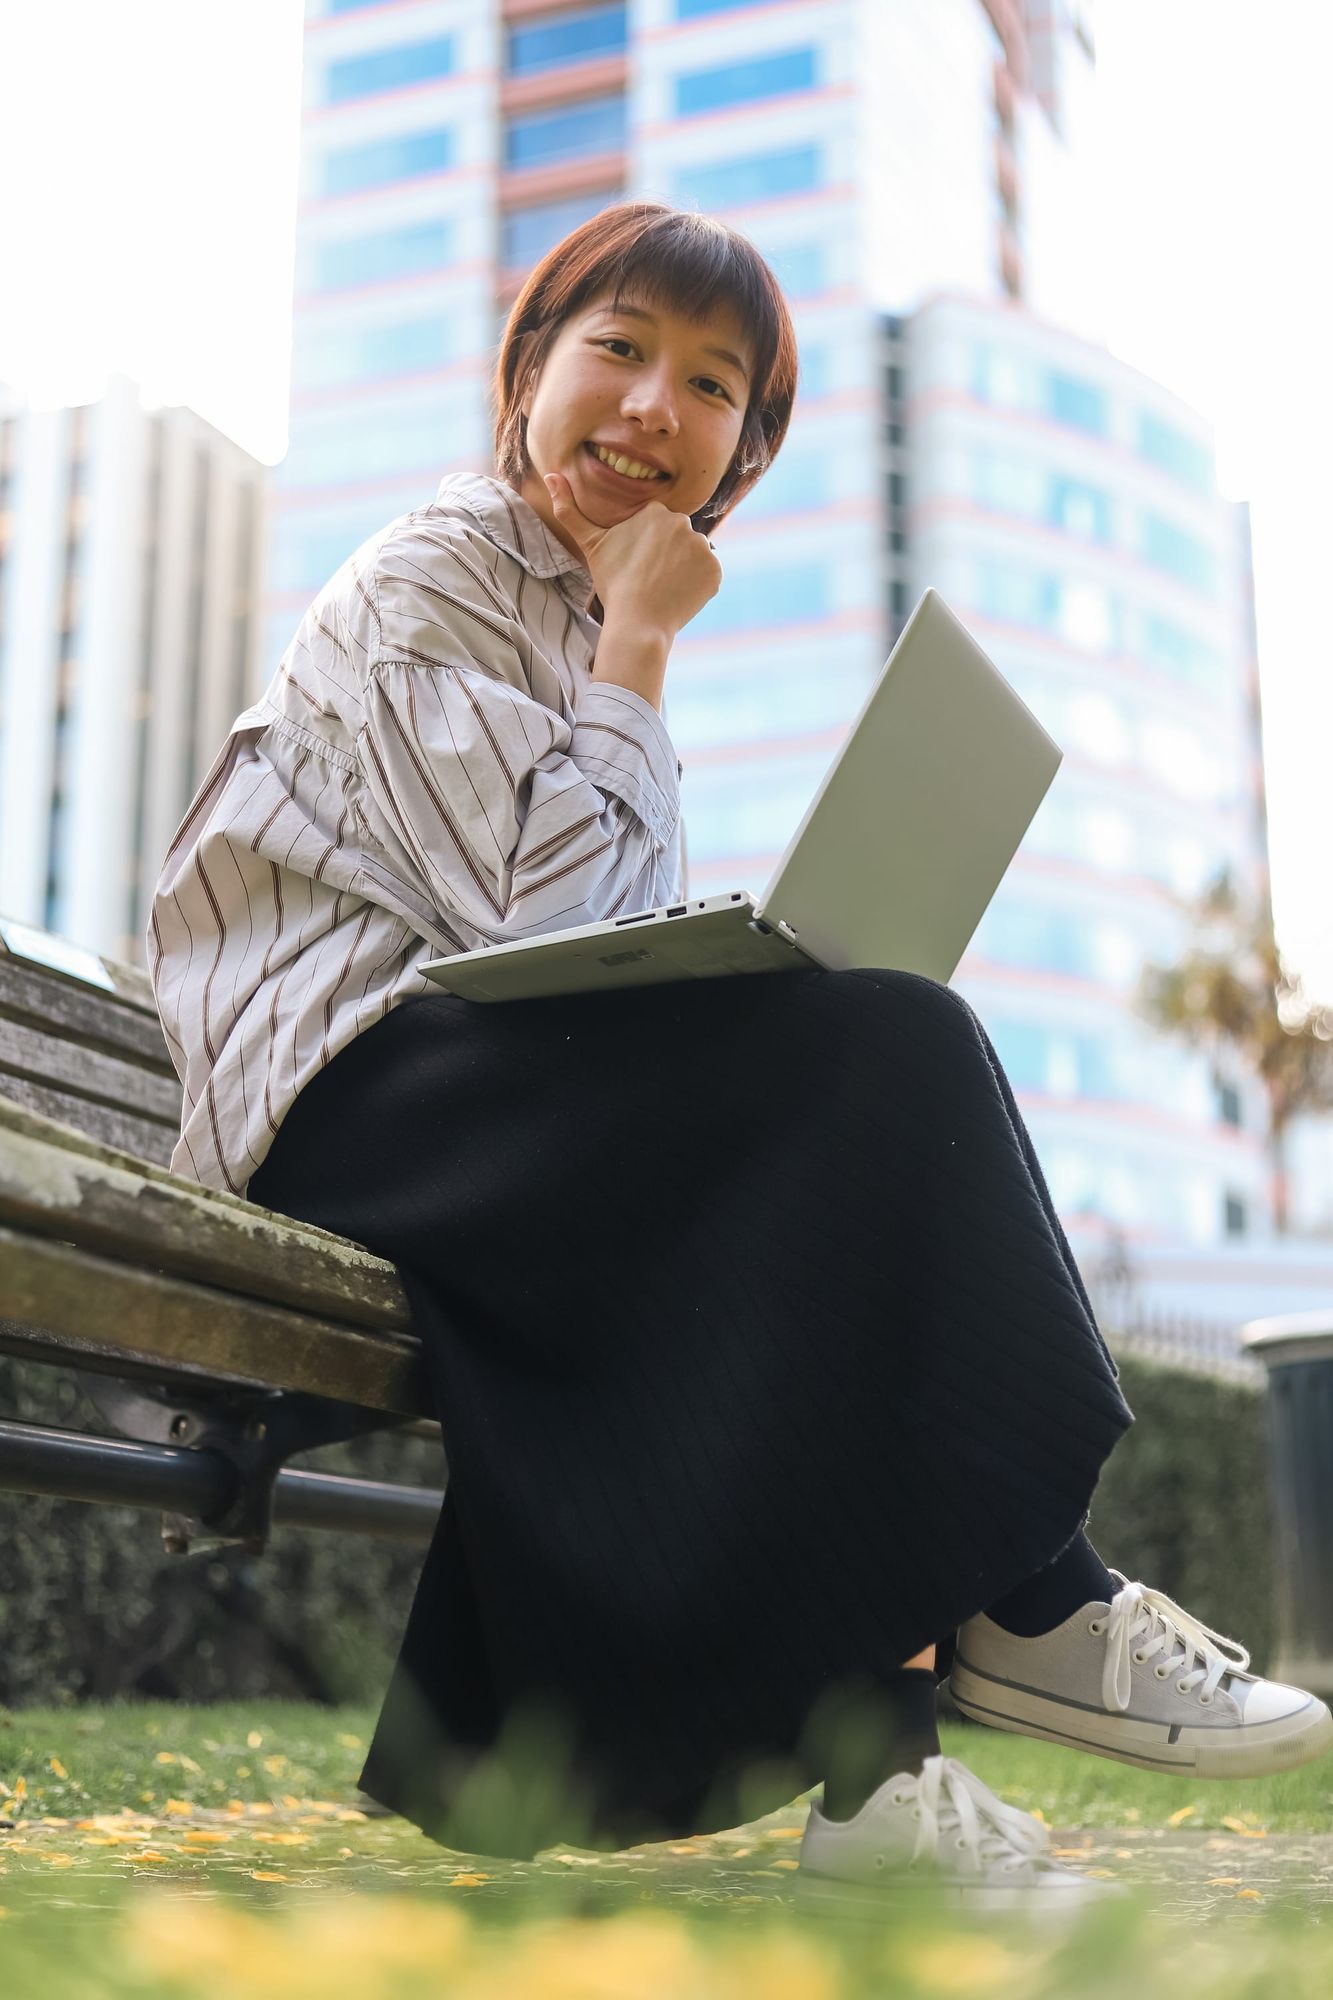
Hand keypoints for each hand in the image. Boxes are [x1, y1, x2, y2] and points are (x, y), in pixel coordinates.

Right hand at [544, 472, 720, 642]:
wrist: (637, 623)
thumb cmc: (612, 583)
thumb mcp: (590, 544)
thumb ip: (569, 509)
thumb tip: (550, 475)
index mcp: (657, 511)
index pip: (657, 528)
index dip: (646, 549)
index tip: (636, 566)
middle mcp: (684, 523)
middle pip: (676, 540)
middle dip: (666, 557)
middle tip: (648, 579)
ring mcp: (704, 548)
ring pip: (693, 556)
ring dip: (682, 569)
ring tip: (663, 587)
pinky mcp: (715, 571)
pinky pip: (707, 575)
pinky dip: (696, 585)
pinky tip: (678, 595)